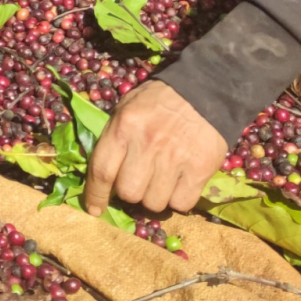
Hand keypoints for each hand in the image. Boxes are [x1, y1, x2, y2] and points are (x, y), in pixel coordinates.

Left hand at [84, 79, 228, 215]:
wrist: (205, 91)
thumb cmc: (160, 101)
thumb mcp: (128, 107)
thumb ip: (114, 137)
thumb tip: (102, 175)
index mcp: (124, 127)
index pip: (102, 171)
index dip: (96, 195)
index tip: (95, 209)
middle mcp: (147, 144)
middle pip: (128, 192)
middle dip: (130, 192)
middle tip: (139, 181)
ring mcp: (174, 159)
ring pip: (154, 203)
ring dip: (154, 198)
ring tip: (160, 181)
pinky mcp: (199, 170)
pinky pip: (181, 204)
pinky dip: (178, 200)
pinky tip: (179, 184)